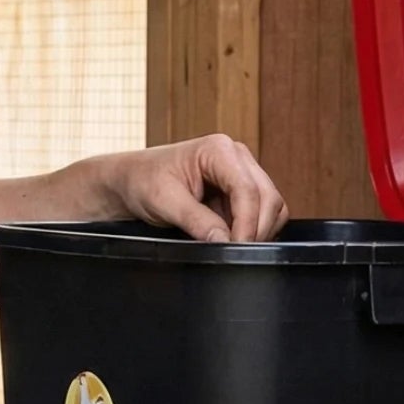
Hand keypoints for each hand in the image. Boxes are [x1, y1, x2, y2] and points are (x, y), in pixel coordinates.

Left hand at [108, 135, 287, 243]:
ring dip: (258, 230)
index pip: (248, 189)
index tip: (236, 247)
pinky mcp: (240, 191)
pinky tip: (230, 238)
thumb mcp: (163, 201)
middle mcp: (236, 157)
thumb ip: (196, 220)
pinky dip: (253, 230)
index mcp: (218, 150)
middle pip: (268, 197)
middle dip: (256, 229)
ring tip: (230, 245)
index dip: (247, 223)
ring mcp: (241, 173)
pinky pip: (261, 214)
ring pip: (271, 206)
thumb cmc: (143, 181)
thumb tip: (224, 240)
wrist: (132, 182)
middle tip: (235, 253)